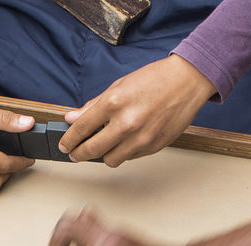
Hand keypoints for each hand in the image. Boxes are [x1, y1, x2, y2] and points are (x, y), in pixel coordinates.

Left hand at [60, 56, 215, 165]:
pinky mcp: (153, 147)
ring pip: (111, 160)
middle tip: (75, 154)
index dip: (69, 140)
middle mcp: (126, 123)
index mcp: (114, 103)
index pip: (81, 128)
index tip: (64, 145)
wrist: (186, 82)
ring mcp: (141, 138)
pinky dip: (124, 152)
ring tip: (104, 145)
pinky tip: (126, 140)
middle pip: (92, 150)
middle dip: (79, 154)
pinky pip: (130, 158)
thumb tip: (72, 117)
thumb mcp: (119, 85)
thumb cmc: (154, 80)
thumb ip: (94, 105)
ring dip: (104, 155)